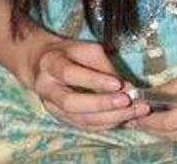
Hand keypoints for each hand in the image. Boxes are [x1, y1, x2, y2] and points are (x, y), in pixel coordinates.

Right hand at [29, 38, 149, 130]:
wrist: (42, 64)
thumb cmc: (68, 53)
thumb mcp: (84, 48)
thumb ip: (104, 66)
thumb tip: (127, 87)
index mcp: (50, 63)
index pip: (70, 73)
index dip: (94, 80)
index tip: (118, 83)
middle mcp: (47, 88)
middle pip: (72, 102)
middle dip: (102, 104)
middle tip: (127, 101)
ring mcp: (52, 108)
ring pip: (80, 119)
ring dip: (110, 118)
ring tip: (134, 113)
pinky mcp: (61, 119)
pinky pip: (85, 127)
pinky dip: (106, 124)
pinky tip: (124, 119)